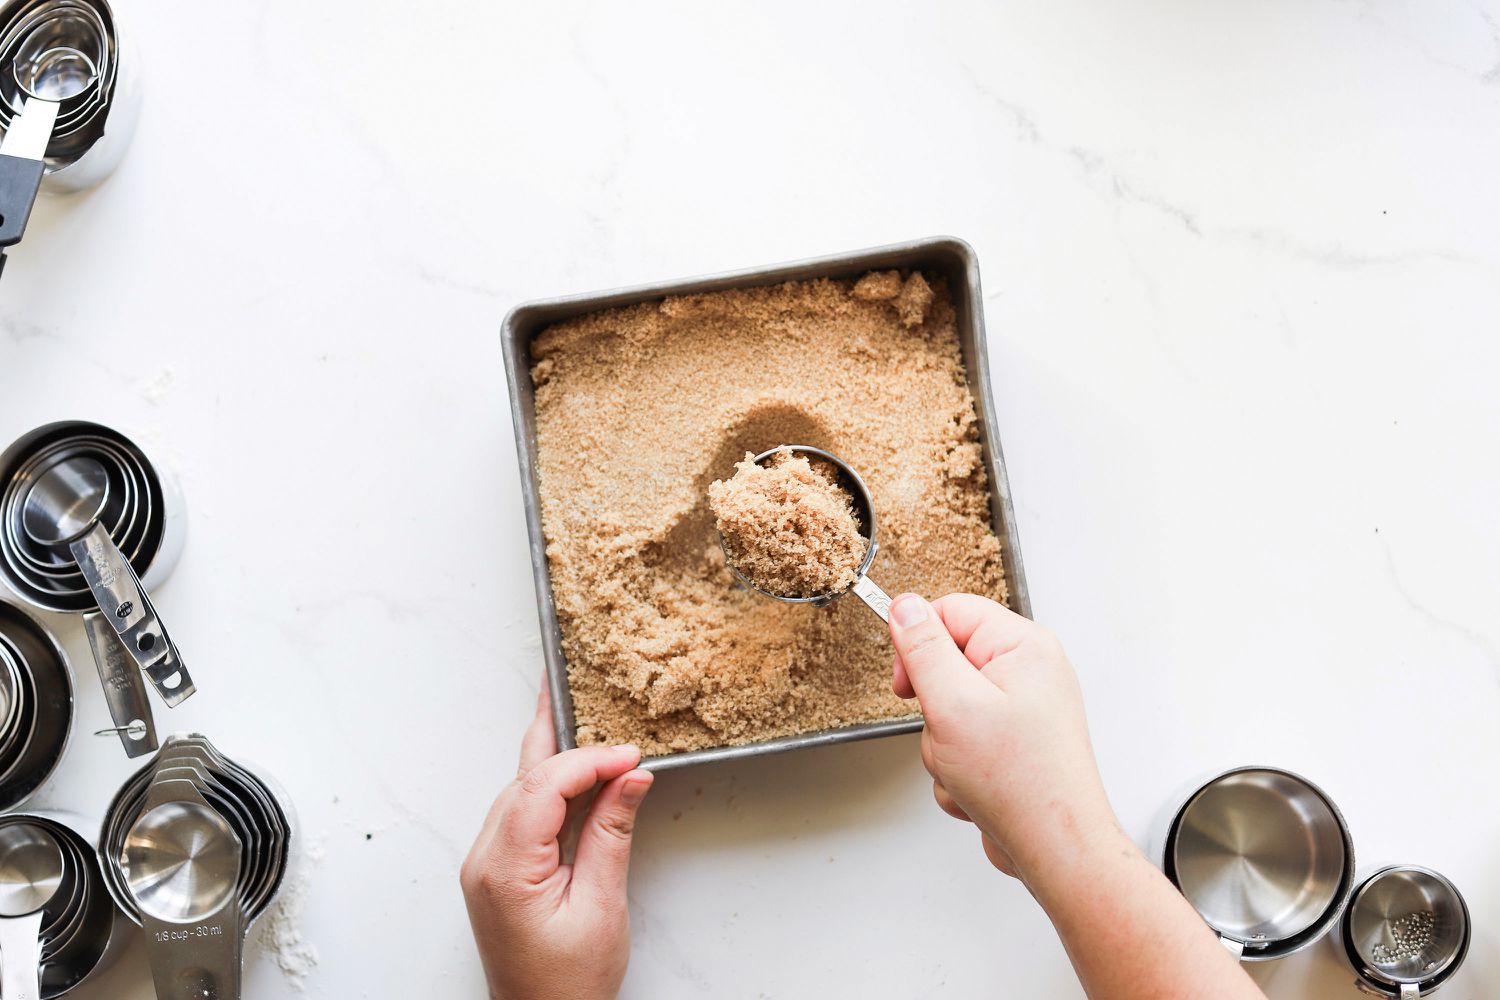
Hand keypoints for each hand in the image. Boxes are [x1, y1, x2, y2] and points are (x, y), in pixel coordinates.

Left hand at [460, 684, 653, 999]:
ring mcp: (487, 863)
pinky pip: (521, 810)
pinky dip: (549, 783)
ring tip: (578, 715)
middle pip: (524, 777)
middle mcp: (486, 858)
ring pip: (520, 788)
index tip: (630, 754)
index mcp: (505, 868)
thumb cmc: (567, 983)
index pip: (544, 787)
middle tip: (569, 683)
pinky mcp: (499, 869)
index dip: (589, 760)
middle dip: (558, 733)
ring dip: (554, 756)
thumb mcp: (601, 906)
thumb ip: (612, 834)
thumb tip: (630, 778)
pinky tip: (573, 768)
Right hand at [889, 593, 1115, 883]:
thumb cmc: (1021, 781)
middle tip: (947, 731)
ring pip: (950, 710)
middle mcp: (1029, 671)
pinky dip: (959, 769)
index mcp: (1023, 646)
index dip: (917, 643)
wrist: (1056, 847)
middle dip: (933, 709)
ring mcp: (1023, 710)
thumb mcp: (953, 704)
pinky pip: (964, 742)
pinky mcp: (1015, 743)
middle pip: (946, 664)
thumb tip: (904, 607)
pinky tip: (978, 788)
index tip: (905, 682)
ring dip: (944, 745)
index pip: (950, 611)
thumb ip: (923, 649)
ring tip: (967, 767)